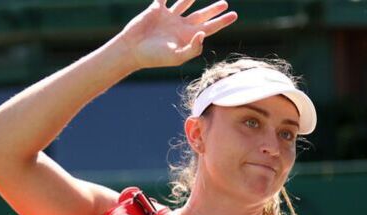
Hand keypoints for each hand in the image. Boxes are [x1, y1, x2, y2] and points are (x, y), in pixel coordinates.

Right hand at [112, 0, 237, 70]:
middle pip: (201, 15)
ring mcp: (169, 17)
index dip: (222, 21)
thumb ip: (193, 47)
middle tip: (224, 2)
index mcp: (188, 37)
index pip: (210, 27)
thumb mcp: (177, 56)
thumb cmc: (155, 57)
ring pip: (184, 3)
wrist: (132, 50)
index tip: (234, 15)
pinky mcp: (156, 9)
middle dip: (213, 9)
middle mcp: (180, 26)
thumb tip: (203, 33)